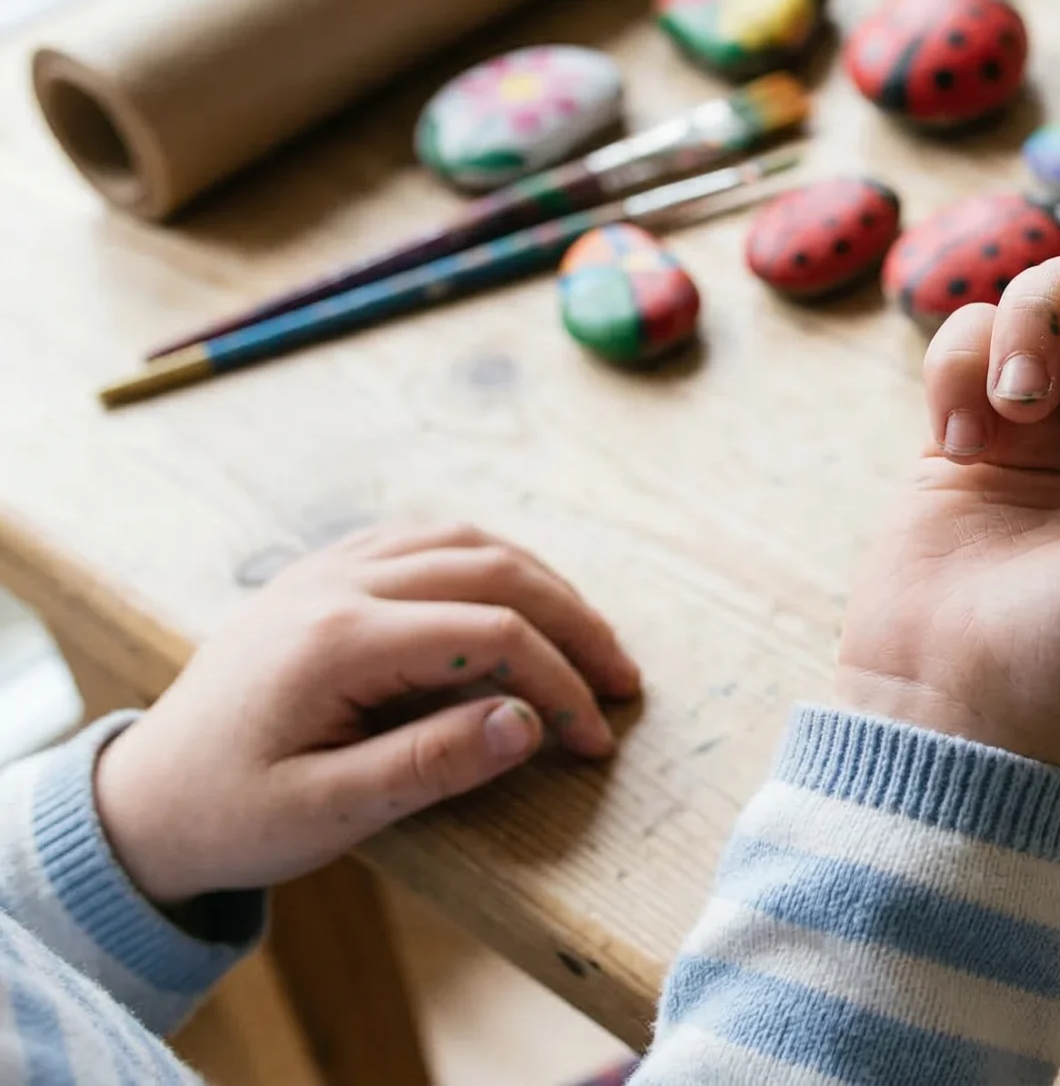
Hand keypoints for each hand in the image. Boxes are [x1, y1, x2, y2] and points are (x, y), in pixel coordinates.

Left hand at [94, 524, 639, 904]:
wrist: (140, 800)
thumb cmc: (229, 817)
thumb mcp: (328, 814)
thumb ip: (432, 765)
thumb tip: (530, 724)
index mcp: (338, 640)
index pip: (492, 632)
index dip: (559, 683)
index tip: (592, 743)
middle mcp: (336, 583)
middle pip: (493, 568)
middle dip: (574, 624)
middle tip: (623, 681)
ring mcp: (326, 569)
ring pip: (465, 541)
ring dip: (541, 583)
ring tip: (587, 640)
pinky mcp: (321, 574)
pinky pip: (424, 540)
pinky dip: (488, 562)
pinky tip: (517, 601)